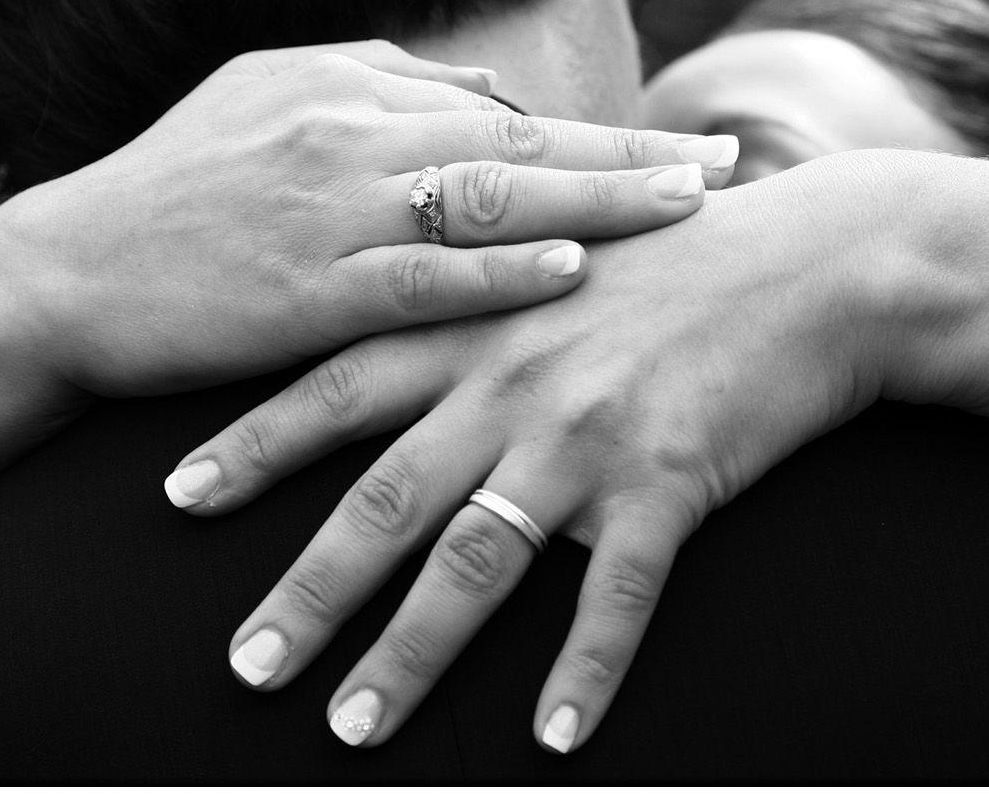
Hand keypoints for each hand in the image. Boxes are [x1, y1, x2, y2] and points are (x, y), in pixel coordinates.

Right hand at [0, 39, 740, 401]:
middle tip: (728, 166)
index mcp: (340, 83)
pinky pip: (418, 277)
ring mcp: (327, 208)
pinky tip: (569, 275)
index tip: (685, 147)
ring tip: (687, 209)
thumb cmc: (170, 194)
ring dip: (594, 203)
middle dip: (632, 157)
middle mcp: (345, 130)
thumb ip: (377, 88)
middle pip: (519, 141)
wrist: (61, 274)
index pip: (500, 107)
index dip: (599, 132)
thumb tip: (489, 96)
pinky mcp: (303, 288)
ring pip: (487, 200)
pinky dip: (497, 275)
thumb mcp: (264, 103)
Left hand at [170, 154, 906, 751]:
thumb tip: (416, 329)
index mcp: (477, 322)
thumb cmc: (681, 253)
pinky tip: (555, 739)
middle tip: (245, 668)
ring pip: (475, 562)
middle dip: (306, 590)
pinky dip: (583, 670)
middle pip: (384, 500)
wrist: (813, 260)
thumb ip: (478, 287)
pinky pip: (614, 595)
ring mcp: (586, 434)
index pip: (337, 387)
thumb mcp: (562, 248)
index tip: (176, 497)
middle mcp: (512, 381)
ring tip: (354, 728)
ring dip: (410, 654)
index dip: (254, 445)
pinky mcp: (666, 480)